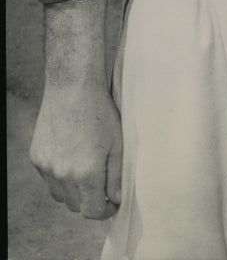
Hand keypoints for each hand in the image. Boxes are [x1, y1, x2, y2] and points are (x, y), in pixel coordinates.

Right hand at [30, 82, 121, 219]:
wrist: (72, 87)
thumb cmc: (100, 112)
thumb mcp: (117, 144)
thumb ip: (117, 177)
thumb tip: (116, 200)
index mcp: (87, 174)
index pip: (92, 212)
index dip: (105, 210)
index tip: (111, 201)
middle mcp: (63, 175)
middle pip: (75, 206)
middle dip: (90, 199)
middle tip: (101, 184)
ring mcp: (47, 167)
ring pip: (60, 195)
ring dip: (73, 191)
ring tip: (85, 169)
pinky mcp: (36, 156)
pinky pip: (48, 178)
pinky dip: (58, 175)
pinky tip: (70, 155)